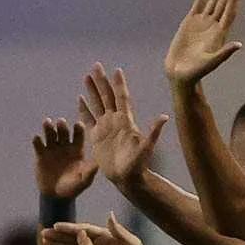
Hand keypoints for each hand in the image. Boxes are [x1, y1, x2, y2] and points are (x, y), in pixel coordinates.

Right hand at [34, 118, 98, 198]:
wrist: (56, 195)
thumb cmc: (73, 187)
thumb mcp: (83, 181)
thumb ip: (89, 172)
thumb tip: (97, 164)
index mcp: (77, 149)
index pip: (78, 135)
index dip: (78, 129)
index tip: (78, 124)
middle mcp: (64, 146)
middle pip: (63, 132)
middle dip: (62, 126)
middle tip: (61, 121)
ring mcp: (52, 149)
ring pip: (50, 135)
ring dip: (48, 128)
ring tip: (47, 122)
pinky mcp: (41, 155)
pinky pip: (39, 145)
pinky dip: (37, 141)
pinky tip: (37, 138)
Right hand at [43, 213, 152, 244]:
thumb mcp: (133, 244)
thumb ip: (120, 231)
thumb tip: (109, 214)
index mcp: (104, 236)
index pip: (84, 230)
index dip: (70, 227)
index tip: (56, 225)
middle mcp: (96, 244)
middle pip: (74, 237)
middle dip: (59, 235)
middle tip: (43, 232)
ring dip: (57, 244)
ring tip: (43, 241)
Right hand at [78, 63, 168, 186]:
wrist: (127, 178)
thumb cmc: (138, 165)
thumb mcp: (146, 148)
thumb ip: (153, 132)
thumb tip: (164, 117)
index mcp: (126, 121)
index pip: (121, 98)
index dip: (119, 84)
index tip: (116, 70)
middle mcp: (115, 121)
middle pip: (107, 96)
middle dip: (101, 81)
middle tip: (96, 66)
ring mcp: (105, 127)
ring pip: (97, 104)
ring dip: (92, 91)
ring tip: (87, 76)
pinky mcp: (97, 137)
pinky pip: (88, 119)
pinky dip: (84, 109)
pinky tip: (80, 99)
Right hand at [163, 0, 243, 86]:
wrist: (180, 74)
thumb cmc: (196, 72)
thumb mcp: (210, 63)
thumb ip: (223, 54)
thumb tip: (239, 45)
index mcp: (220, 35)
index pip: (229, 12)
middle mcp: (213, 26)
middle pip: (225, 2)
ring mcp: (203, 23)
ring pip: (215, 0)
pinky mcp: (190, 21)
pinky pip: (200, 2)